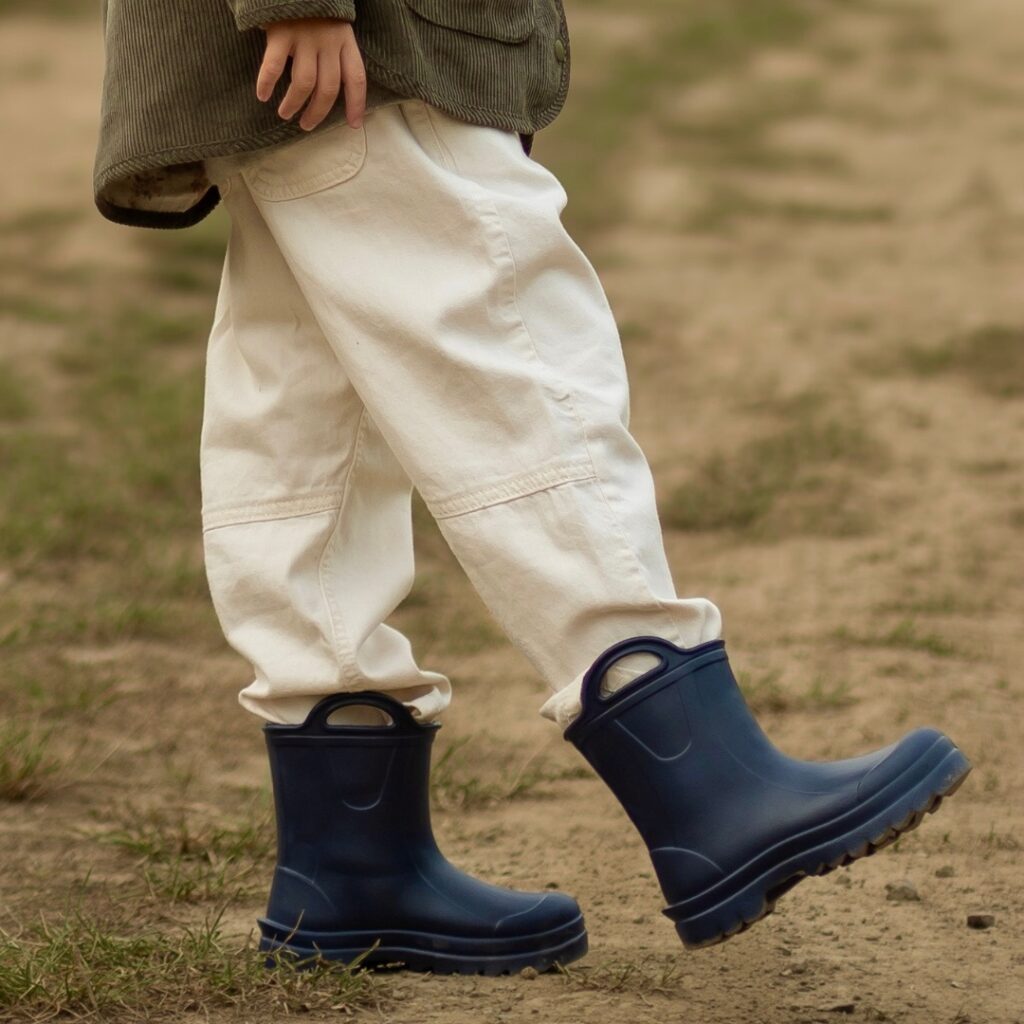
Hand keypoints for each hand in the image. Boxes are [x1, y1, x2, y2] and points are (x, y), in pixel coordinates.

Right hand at [256, 17, 365, 131]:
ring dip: (294, 104)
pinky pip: (274, 66)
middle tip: (306, 125)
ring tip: (285, 113)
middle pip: (328, 89)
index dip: (357, 104)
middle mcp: (328, 42)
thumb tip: (329, 88)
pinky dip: (266, 83)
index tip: (354, 125)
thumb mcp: (334, 26)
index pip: (356, 79)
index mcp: (345, 42)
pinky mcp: (281, 33)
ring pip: (304, 83)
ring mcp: (305, 37)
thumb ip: (336, 52)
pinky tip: (261, 95)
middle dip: (317, 112)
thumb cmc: (312, 7)